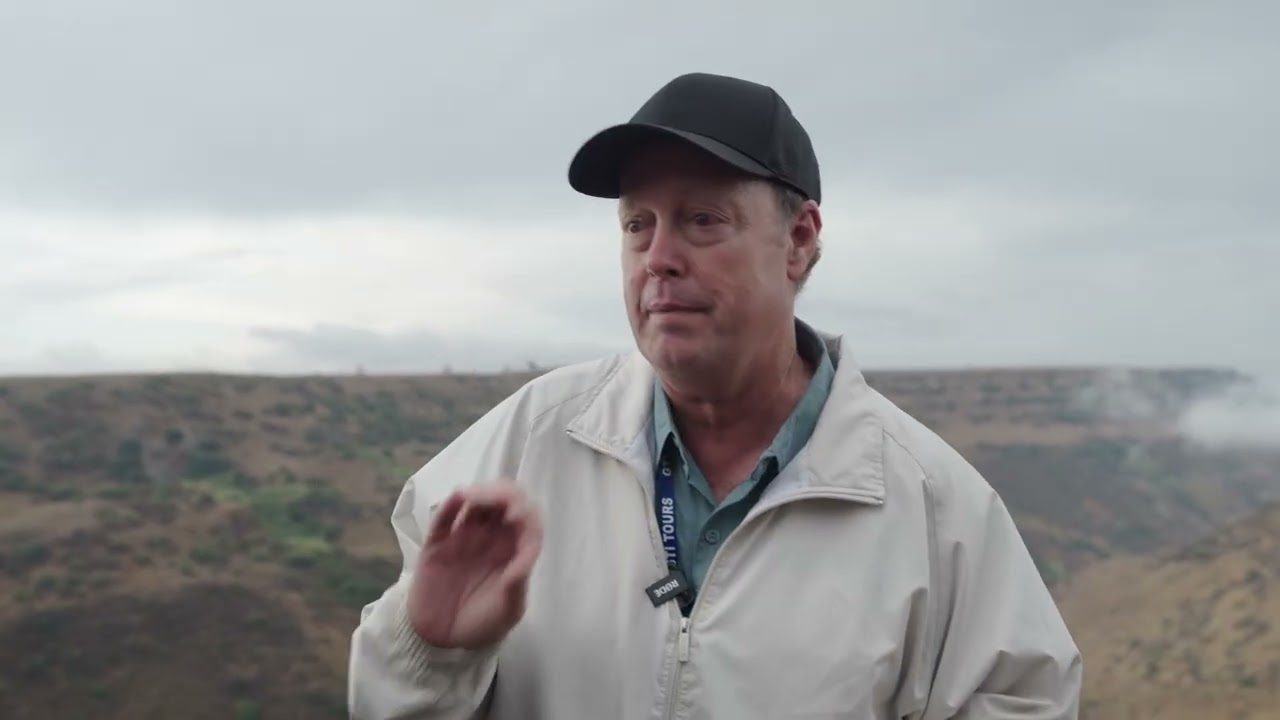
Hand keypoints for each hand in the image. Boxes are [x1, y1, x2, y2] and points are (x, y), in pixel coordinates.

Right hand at [407, 479, 542, 649]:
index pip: (527, 519)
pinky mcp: (438, 542)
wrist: (441, 641)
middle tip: (495, 501)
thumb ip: (516, 587)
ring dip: (479, 494)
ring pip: (476, 502)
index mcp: (514, 551)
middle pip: (503, 502)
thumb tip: (523, 561)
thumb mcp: (508, 612)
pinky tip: (458, 499)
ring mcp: (465, 537)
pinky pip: (445, 515)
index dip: (524, 510)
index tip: (515, 515)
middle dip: (503, 495)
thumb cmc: (481, 625)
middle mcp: (492, 538)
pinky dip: (452, 503)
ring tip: (475, 499)